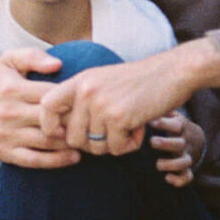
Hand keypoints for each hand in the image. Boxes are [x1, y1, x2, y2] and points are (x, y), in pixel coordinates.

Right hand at [0, 48, 78, 168]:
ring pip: (47, 141)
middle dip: (75, 120)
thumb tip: (58, 64)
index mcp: (13, 89)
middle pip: (52, 119)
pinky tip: (74, 157)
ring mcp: (8, 135)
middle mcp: (10, 113)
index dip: (72, 98)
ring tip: (87, 138)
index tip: (86, 100)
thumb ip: (32, 56)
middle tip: (92, 120)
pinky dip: (57, 161)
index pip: (51, 94)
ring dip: (71, 142)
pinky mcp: (6, 153)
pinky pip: (35, 160)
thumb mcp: (8, 61)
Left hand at [38, 41, 219, 156]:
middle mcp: (86, 91)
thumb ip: (83, 100)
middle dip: (92, 144)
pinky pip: (115, 148)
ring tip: (129, 129)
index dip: (49, 125)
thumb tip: (65, 132)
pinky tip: (140, 129)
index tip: (63, 134)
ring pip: (95, 146)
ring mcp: (102, 104)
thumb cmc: (140, 80)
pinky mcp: (119, 117)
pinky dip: (129, 145)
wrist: (173, 72)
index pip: (47, 106)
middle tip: (112, 134)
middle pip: (72, 138)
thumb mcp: (104, 80)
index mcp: (80, 80)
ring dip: (114, 144)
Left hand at [149, 112, 204, 187]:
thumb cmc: (176, 126)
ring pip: (184, 162)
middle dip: (166, 143)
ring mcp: (186, 156)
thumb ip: (161, 110)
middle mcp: (184, 142)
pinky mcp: (187, 169)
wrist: (196, 139)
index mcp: (181, 128)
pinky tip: (167, 178)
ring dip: (172, 164)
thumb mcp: (172, 115)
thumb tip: (144, 102)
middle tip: (152, 142)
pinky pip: (187, 177)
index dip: (164, 124)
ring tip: (158, 165)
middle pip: (179, 143)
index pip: (176, 125)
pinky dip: (179, 180)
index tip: (151, 123)